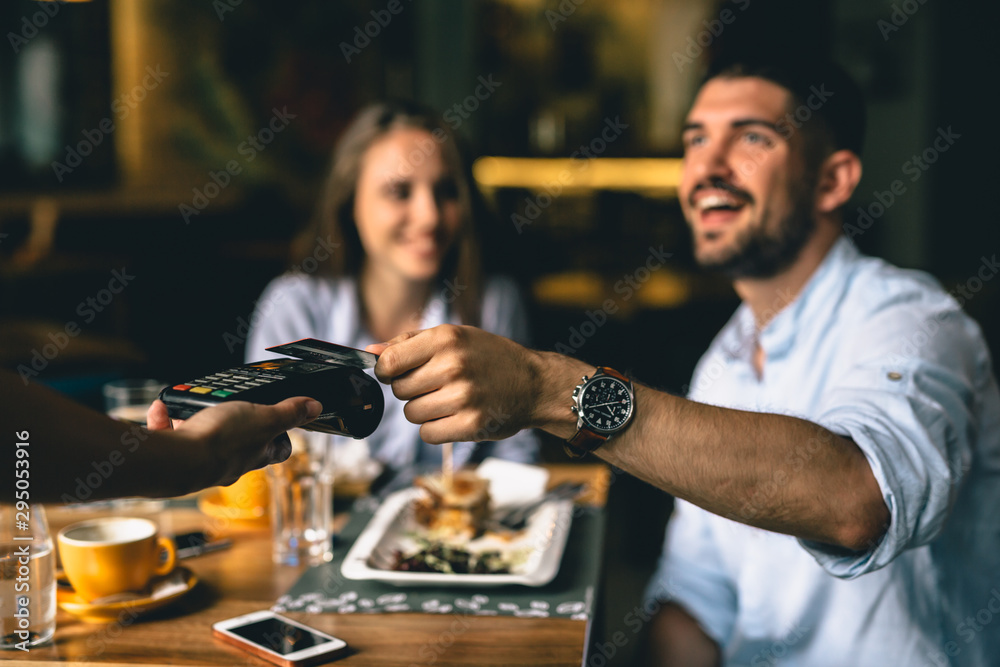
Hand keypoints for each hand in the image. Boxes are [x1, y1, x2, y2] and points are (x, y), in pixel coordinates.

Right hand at [146, 397, 321, 489]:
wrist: (176, 462)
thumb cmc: (223, 442)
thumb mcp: (264, 417)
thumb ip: (289, 412)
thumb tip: (315, 407)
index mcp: (257, 453)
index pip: (278, 449)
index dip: (282, 434)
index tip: (281, 419)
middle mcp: (231, 462)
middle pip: (239, 443)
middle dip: (232, 422)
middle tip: (227, 404)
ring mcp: (202, 462)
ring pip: (201, 438)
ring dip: (193, 419)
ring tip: (189, 404)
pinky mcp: (175, 459)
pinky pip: (170, 436)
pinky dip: (165, 420)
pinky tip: (161, 409)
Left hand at [367, 325, 540, 443]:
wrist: (534, 383)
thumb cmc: (489, 357)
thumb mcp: (454, 337)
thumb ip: (409, 343)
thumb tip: (369, 352)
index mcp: (446, 339)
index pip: (389, 362)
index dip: (385, 371)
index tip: (394, 373)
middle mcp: (454, 366)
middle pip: (399, 390)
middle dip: (411, 390)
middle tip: (436, 384)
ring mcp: (463, 397)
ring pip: (411, 414)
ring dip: (423, 410)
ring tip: (448, 399)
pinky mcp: (471, 425)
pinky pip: (428, 434)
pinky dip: (436, 428)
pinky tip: (455, 416)